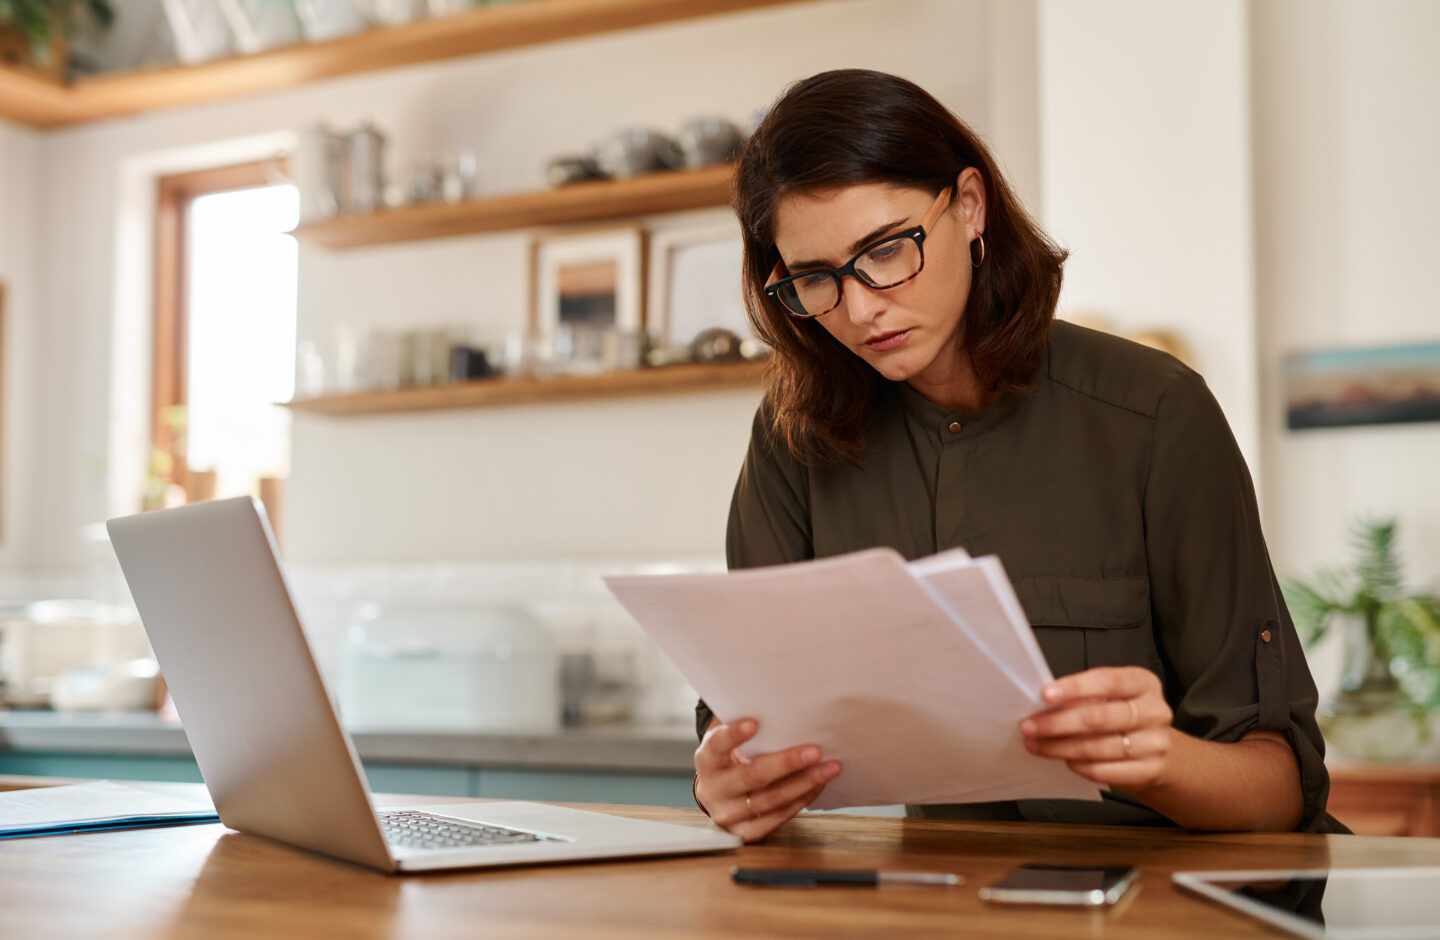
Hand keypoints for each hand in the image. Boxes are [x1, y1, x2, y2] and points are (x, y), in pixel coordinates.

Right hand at [693, 717, 841, 842]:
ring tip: (829, 768)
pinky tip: (818, 785)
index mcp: (706, 760)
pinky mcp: (746, 832)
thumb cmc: (731, 758)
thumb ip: (744, 724)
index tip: (755, 722)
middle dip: (787, 763)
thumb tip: (778, 703)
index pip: (717, 745)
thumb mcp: (728, 740)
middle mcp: (713, 790)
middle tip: (815, 750)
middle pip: (752, 776)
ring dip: (804, 783)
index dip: (734, 735)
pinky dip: (802, 799)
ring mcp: (728, 814)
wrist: (719, 794)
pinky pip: (778, 817)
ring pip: (771, 799)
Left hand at [1020, 666, 1172, 790]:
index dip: (1075, 688)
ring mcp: (1155, 743)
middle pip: (1099, 717)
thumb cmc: (1124, 717)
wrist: (1158, 751)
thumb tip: (1044, 703)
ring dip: (1060, 747)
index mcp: (1143, 683)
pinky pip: (1104, 770)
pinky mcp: (1150, 770)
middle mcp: (1154, 711)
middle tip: (1030, 726)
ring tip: (1037, 744)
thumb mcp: (1111, 697)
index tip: (1045, 694)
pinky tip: (1064, 759)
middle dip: (1058, 723)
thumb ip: (1084, 696)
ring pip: (1097, 747)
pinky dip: (1078, 766)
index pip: (1108, 681)